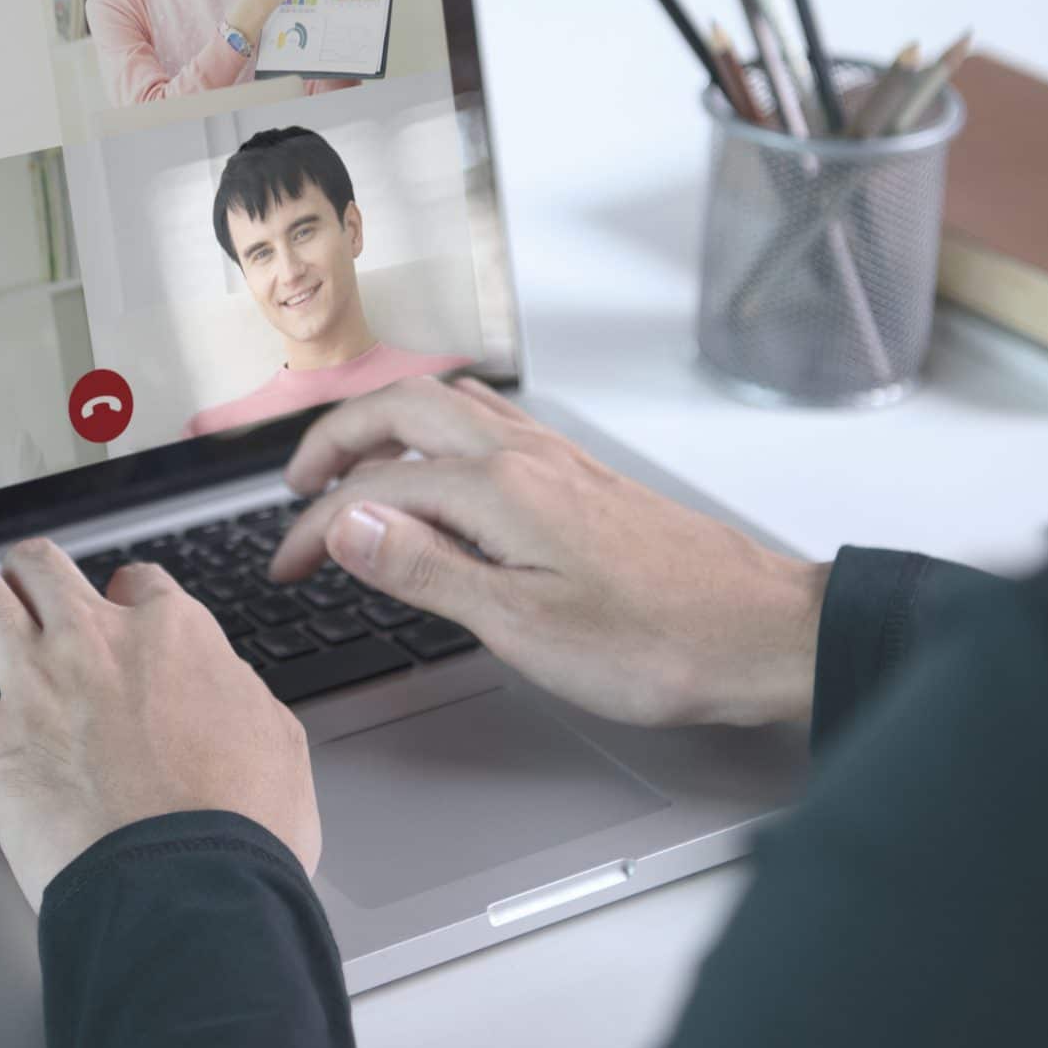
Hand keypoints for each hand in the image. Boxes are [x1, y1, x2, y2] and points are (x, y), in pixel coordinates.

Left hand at [0, 539, 319, 909]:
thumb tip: (224, 689)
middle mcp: (97, 641)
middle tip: (26, 615)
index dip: (121, 601)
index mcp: (174, 634)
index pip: (134, 580)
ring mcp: (37, 684)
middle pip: (38, 562)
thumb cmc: (241, 829)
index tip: (113, 625)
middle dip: (26, 582)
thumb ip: (238, 694)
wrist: (190, 888)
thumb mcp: (277, 737)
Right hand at [271, 378, 828, 727]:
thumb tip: (347, 524)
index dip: (314, 530)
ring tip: (352, 465)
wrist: (760, 633)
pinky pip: (491, 420)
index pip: (374, 491)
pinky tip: (444, 467)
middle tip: (294, 488)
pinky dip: (440, 428)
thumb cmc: (658, 644)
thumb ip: (428, 569)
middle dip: (334, 439)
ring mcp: (559, 459)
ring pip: (450, 403)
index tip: (287, 569)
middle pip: (402, 408)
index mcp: (501, 490)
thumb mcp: (524, 627)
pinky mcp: (584, 476)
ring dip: (386, 423)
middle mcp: (526, 456)